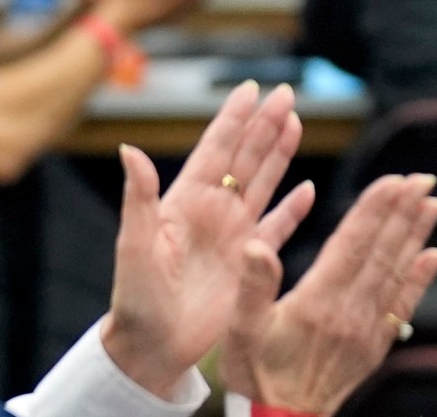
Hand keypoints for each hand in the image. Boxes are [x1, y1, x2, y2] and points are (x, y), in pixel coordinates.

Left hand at [101, 82, 311, 397]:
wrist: (154, 347)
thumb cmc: (136, 299)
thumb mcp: (134, 244)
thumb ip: (139, 197)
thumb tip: (128, 149)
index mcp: (185, 201)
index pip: (215, 150)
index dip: (233, 118)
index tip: (250, 89)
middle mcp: (213, 211)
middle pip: (246, 157)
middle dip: (265, 124)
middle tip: (286, 93)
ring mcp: (233, 234)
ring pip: (264, 183)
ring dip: (281, 154)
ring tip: (296, 122)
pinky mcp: (250, 260)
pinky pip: (278, 228)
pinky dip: (294, 208)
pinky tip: (308, 189)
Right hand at [224, 174, 436, 415]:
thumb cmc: (258, 374)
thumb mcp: (240, 330)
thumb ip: (252, 286)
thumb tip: (257, 246)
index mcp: (317, 301)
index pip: (352, 245)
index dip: (373, 210)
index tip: (393, 181)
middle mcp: (350, 311)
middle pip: (382, 252)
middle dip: (402, 213)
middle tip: (422, 179)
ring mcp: (368, 328)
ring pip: (398, 272)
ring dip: (416, 235)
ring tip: (432, 204)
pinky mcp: (377, 344)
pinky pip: (405, 305)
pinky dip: (421, 278)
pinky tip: (434, 255)